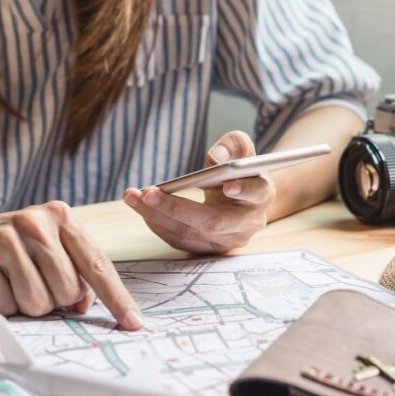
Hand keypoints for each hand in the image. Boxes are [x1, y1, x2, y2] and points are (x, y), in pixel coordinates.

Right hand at [0, 201, 143, 329]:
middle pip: (68, 291)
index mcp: (62, 217)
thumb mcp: (50, 246)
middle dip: (55, 300)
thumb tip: (85, 305)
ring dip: (27, 305)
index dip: (118, 298)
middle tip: (35, 283)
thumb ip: (76, 270)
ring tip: (13, 282)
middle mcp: (36, 223)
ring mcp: (5, 239)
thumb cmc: (15, 246)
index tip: (134, 323)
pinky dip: (2, 305)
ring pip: (38, 302)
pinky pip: (6, 306)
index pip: (98, 264)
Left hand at [123, 131, 275, 253]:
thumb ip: (234, 145)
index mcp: (262, 195)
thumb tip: (217, 156)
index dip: (243, 190)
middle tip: (148, 193)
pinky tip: (141, 207)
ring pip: (190, 234)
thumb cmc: (239, 171)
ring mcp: (228, 241)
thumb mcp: (242, 151)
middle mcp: (248, 224)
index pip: (256, 193)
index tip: (227, 185)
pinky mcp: (208, 250)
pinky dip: (157, 223)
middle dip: (177, 208)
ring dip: (157, 216)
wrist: (243, 202)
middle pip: (213, 221)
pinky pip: (179, 241)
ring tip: (132, 197)